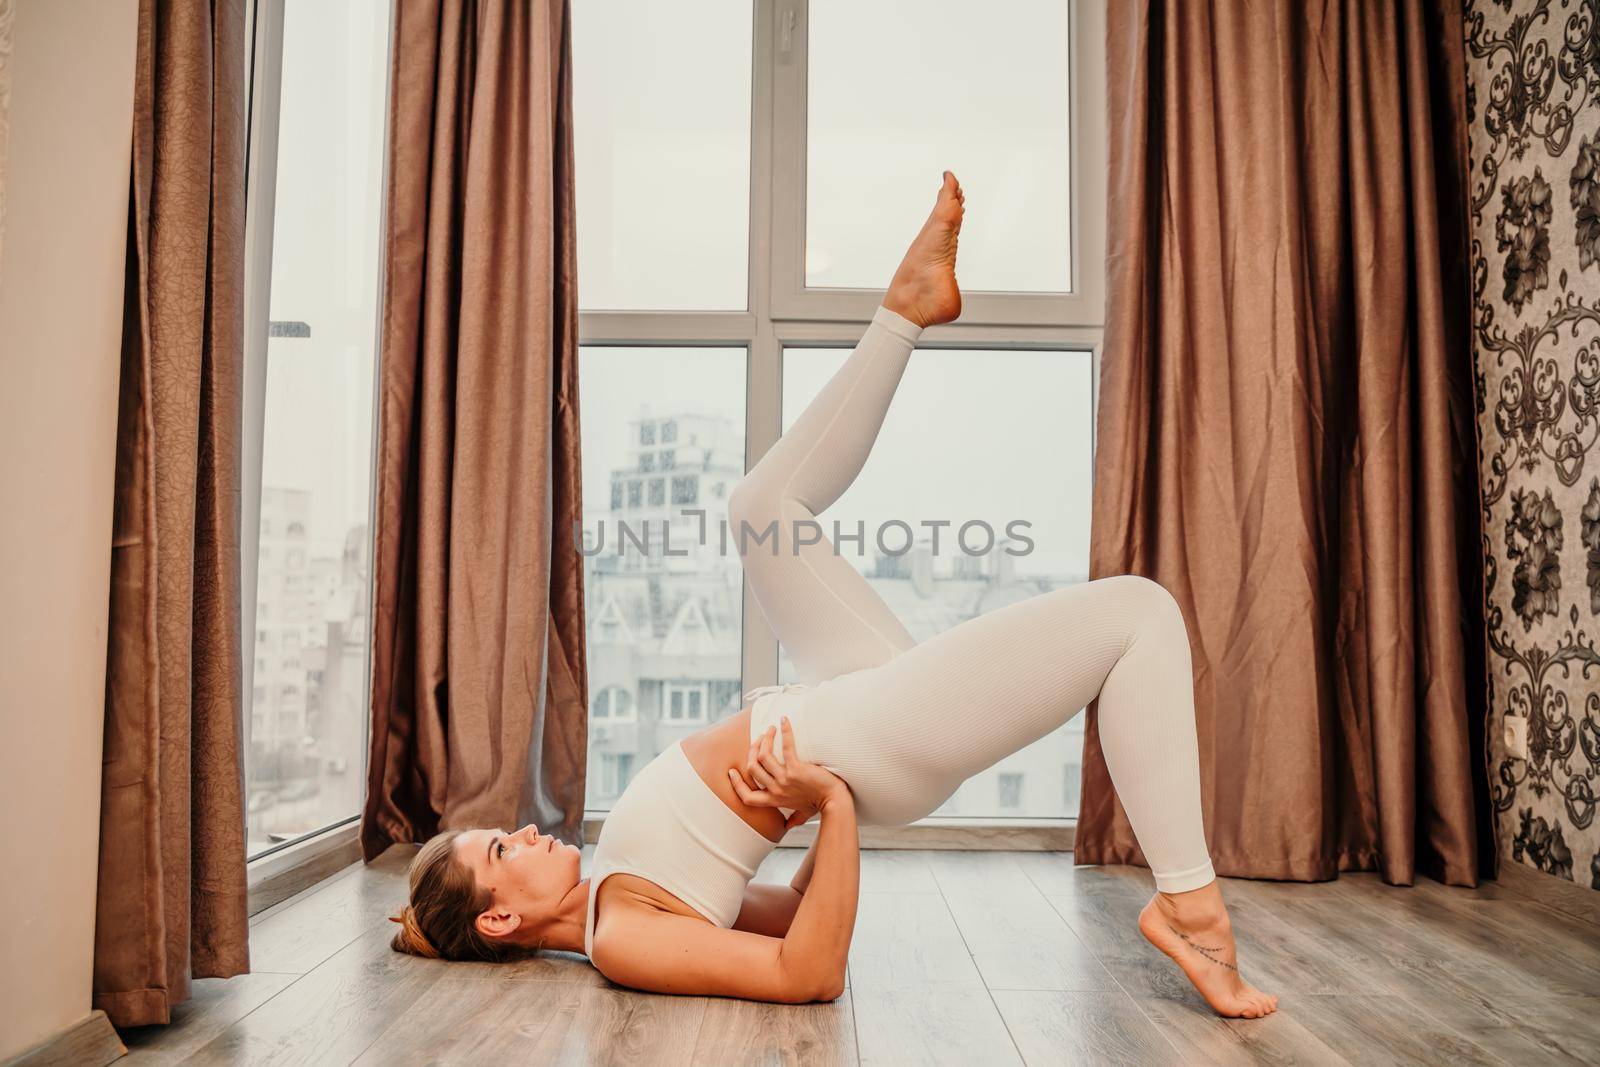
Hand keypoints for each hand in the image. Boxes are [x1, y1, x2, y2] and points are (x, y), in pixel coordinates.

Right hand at [727, 717, 847, 829]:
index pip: (747, 796)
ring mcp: (785, 780)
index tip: (731, 772)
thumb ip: (793, 819)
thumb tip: (788, 826)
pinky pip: (787, 747)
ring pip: (764, 756)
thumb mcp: (802, 814)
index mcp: (774, 800)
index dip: (737, 784)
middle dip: (752, 751)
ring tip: (769, 730)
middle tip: (758, 740)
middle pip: (753, 768)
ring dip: (764, 740)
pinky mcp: (797, 770)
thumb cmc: (819, 805)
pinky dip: (785, 732)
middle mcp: (776, 790)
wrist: (834, 801)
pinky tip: (784, 721)